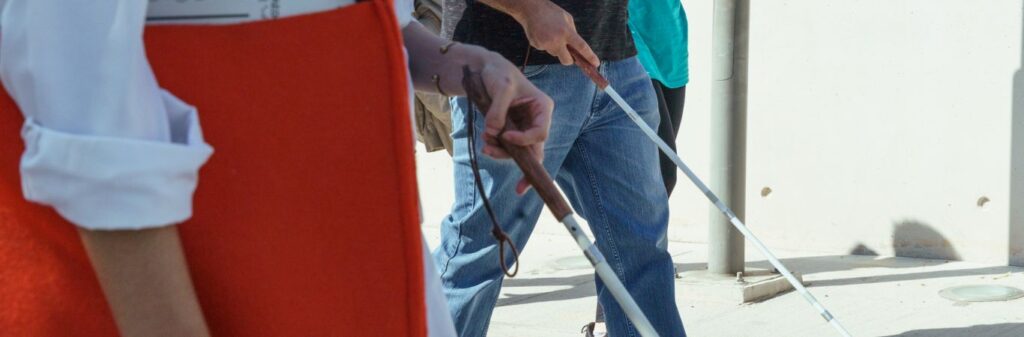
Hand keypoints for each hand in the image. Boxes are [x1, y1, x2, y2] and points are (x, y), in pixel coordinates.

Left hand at [474, 51, 553, 193]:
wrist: (484, 71)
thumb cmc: (497, 73)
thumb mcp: (500, 87)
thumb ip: (498, 109)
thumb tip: (494, 132)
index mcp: (542, 108)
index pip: (540, 132)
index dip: (525, 139)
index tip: (505, 137)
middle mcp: (537, 120)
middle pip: (535, 149)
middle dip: (524, 164)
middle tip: (519, 188)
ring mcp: (524, 127)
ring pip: (520, 152)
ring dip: (503, 153)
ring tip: (486, 146)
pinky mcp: (511, 131)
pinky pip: (507, 148)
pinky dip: (496, 148)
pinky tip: (486, 143)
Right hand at [510, 1, 598, 66]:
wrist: (530, 9)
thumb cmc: (551, 12)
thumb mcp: (567, 18)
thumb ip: (572, 32)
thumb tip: (576, 47)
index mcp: (566, 31)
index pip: (581, 47)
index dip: (590, 56)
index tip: (596, 63)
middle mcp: (557, 40)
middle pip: (566, 60)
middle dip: (569, 59)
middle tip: (568, 54)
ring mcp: (546, 44)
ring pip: (555, 53)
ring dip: (555, 48)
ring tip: (550, 33)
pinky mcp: (537, 45)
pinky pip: (545, 49)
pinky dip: (545, 44)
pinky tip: (542, 33)